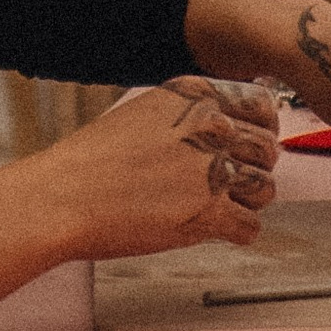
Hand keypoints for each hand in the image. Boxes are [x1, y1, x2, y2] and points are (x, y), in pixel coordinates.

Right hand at [44, 75, 281, 259]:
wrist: (62, 198)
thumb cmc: (92, 162)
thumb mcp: (143, 115)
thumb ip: (189, 118)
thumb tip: (228, 132)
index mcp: (192, 96)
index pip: (260, 105)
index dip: (261, 129)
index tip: (251, 145)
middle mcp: (208, 127)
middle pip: (267, 149)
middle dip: (254, 169)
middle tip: (230, 183)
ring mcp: (212, 170)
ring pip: (265, 189)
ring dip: (246, 203)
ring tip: (215, 207)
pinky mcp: (209, 213)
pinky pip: (250, 228)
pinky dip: (234, 234)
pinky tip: (208, 228)